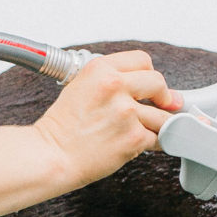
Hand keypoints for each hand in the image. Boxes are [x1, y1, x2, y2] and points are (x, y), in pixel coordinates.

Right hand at [37, 51, 176, 192]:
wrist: (53, 156)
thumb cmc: (63, 127)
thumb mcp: (81, 87)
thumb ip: (112, 80)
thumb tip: (148, 86)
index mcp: (100, 69)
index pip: (142, 60)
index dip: (149, 74)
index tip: (151, 86)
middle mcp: (114, 86)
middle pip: (158, 82)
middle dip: (163, 96)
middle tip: (163, 105)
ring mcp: (126, 112)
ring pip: (163, 115)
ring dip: (158, 124)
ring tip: (139, 130)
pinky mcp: (134, 138)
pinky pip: (158, 138)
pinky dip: (151, 143)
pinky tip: (134, 144)